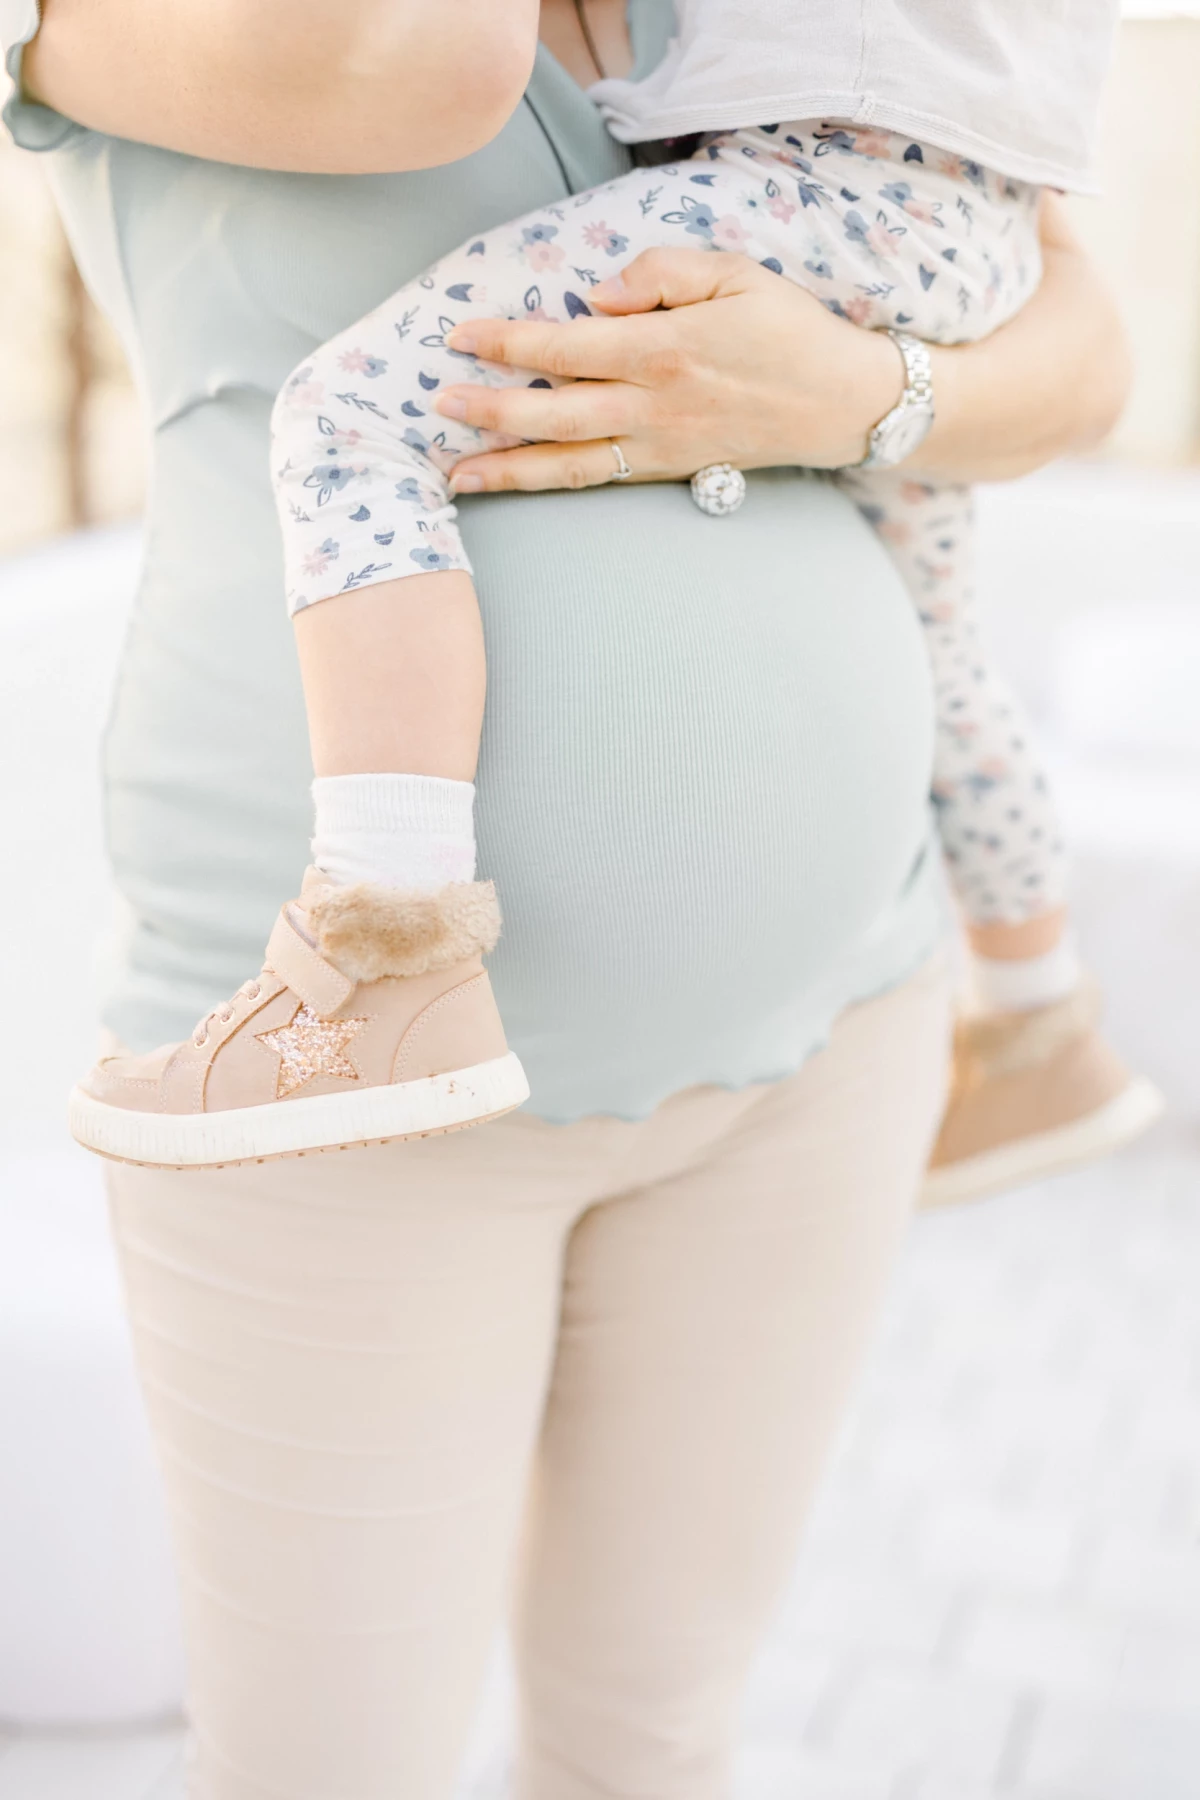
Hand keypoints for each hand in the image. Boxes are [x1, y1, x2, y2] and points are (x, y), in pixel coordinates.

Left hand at [439, 249, 904, 493]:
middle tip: (437, 403)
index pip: (568, 343)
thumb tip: (599, 291)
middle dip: (491, 409)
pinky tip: (516, 482)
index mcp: (665, 349)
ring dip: (509, 468)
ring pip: (570, 464)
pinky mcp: (668, 470)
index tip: (461, 335)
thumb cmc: (789, 329)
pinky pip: (599, 480)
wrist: (843, 403)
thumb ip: (663, 272)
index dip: (509, 340)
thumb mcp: (735, 273)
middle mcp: (654, 406)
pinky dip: (551, 483)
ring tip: (455, 472)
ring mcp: (660, 447)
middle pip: (555, 412)